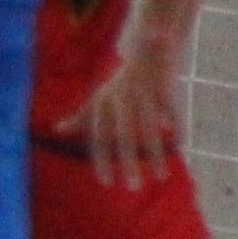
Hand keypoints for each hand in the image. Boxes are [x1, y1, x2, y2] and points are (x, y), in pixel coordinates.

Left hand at [69, 38, 182, 187]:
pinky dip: (176, 130)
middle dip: (128, 163)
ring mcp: (144, 93)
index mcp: (103, 103)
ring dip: (155, 155)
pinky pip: (172, 113)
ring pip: (150, 130)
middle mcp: (121, 99)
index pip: (99, 136)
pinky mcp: (165, 87)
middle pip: (124, 136)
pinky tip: (179, 148)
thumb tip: (57, 130)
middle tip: (133, 189)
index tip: (107, 183)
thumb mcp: (98, 97)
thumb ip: (80, 116)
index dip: (102, 159)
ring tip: (160, 177)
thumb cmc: (119, 82)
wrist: (146, 49)